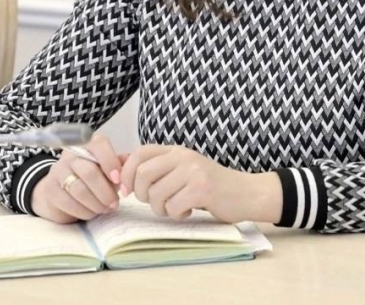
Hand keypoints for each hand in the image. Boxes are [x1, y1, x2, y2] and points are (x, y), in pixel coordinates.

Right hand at [31, 134, 123, 223]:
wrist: (60, 189)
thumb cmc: (90, 176)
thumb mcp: (105, 167)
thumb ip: (119, 164)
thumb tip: (132, 164)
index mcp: (88, 145)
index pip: (99, 145)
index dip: (111, 162)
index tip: (118, 180)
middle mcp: (70, 155)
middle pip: (89, 172)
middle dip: (105, 191)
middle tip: (115, 203)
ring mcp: (58, 171)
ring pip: (79, 190)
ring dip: (96, 203)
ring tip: (105, 209)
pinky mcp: (50, 190)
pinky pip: (69, 203)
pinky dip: (84, 211)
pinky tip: (92, 213)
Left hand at [119, 144, 281, 223]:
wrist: (246, 193)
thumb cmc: (210, 186)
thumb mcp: (181, 171)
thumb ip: (155, 167)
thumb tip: (119, 164)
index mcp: (176, 150)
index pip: (139, 153)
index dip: (126, 173)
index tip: (128, 190)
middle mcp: (183, 156)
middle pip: (142, 174)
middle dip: (141, 195)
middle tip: (156, 202)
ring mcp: (193, 170)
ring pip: (155, 194)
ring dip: (162, 209)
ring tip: (176, 207)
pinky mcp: (202, 188)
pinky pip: (173, 206)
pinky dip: (177, 214)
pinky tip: (190, 210)